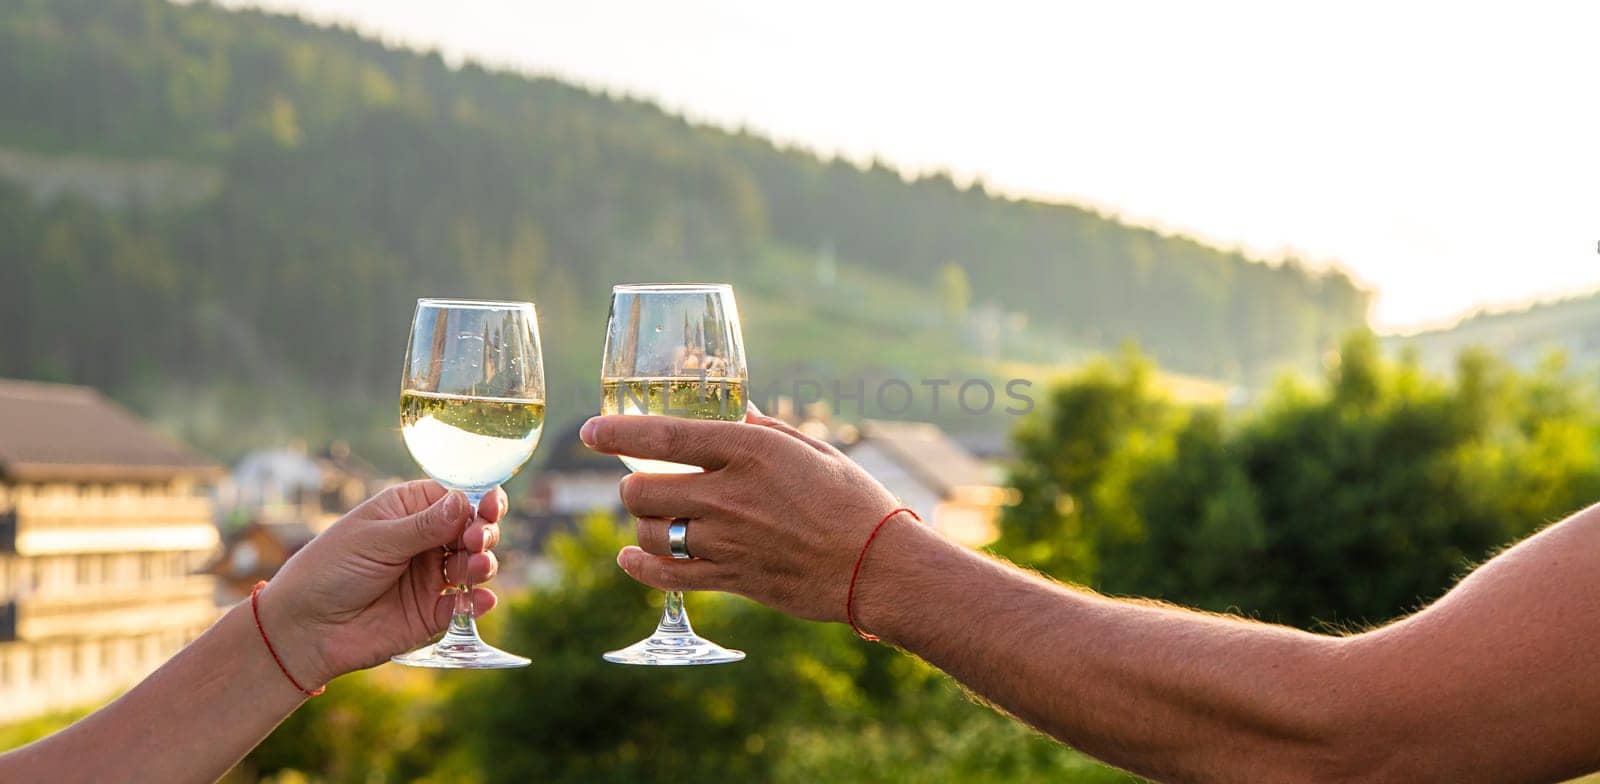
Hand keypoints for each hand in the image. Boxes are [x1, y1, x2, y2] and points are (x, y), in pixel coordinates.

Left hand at [255, 480, 503, 686]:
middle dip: (483, 533)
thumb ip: (424, 526)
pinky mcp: (433, 612)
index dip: (479, 502)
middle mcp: (426, 541)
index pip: (457, 499)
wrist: (304, 629)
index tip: (491, 508)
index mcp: (409, 511)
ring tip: (477, 569)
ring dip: (484, 565)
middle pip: (473, 530)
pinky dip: (478, 602)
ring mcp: (431, 577)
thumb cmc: (329, 571)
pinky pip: (466, 605)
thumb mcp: (375, 541)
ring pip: (475, 565)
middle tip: (476, 541)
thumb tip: (465, 501)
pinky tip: (481, 600)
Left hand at [581, 406, 902, 622]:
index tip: (590, 431)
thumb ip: (762, 430)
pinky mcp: (731, 578)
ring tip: (655, 519)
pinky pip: (666, 576)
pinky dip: (639, 568)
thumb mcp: (810, 449)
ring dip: (641, 525)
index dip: (617, 433)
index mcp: (749, 451)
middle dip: (632, 486)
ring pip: (648, 533)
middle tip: (643, 484)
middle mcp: (729, 495)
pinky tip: (631, 560)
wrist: (879, 566)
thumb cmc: (853, 500)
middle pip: (641, 490)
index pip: (662, 437)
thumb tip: (733, 412)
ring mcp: (726, 541)